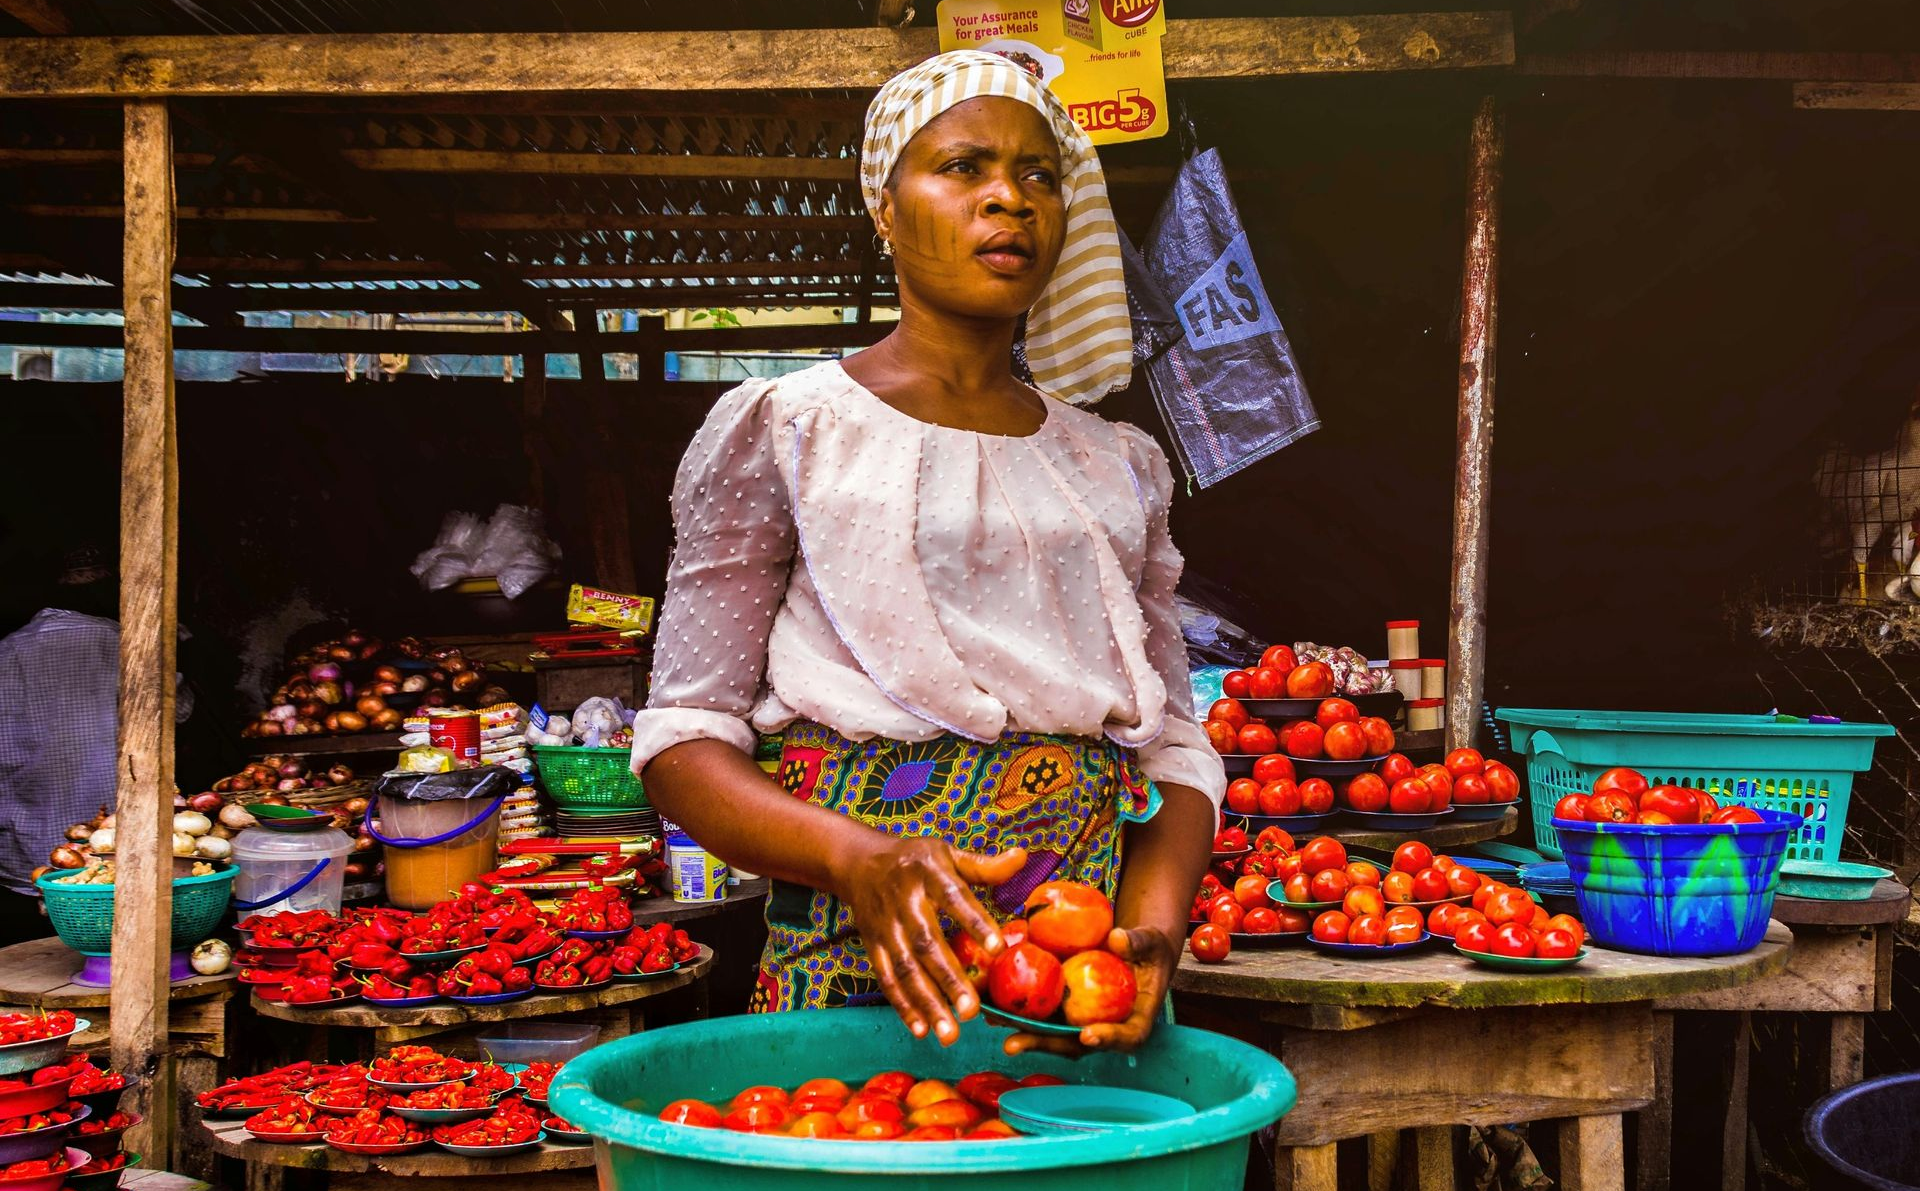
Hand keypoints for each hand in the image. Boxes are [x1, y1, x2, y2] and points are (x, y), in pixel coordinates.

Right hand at [843, 837, 1026, 1045]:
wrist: (859, 862)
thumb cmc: (916, 860)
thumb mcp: (947, 853)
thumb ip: (984, 865)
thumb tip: (1023, 857)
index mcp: (928, 873)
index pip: (954, 897)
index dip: (975, 922)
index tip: (999, 948)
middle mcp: (904, 902)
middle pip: (926, 943)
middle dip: (949, 979)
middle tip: (972, 1011)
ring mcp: (885, 927)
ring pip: (905, 969)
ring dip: (926, 1003)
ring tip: (949, 1034)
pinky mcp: (872, 946)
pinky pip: (886, 979)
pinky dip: (902, 1005)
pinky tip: (921, 1029)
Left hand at [1003, 924, 1178, 1056]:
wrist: (1136, 949)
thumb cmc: (1149, 948)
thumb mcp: (1151, 942)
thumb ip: (1138, 942)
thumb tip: (1117, 938)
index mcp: (1134, 1019)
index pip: (1127, 1037)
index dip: (1108, 1040)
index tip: (1087, 1035)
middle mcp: (1104, 1027)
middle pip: (1076, 1043)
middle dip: (1044, 1044)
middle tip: (1014, 1043)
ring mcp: (1081, 1019)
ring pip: (1052, 1031)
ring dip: (1021, 1030)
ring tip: (992, 1022)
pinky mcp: (1064, 1007)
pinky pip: (1042, 1011)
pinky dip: (1017, 1007)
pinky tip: (992, 998)